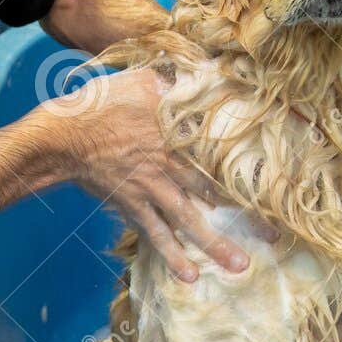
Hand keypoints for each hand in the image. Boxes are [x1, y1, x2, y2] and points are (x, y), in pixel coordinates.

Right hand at [36, 67, 269, 281]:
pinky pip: (157, 234)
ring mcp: (154, 187)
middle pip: (215, 191)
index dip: (250, 170)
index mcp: (179, 132)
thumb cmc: (100, 103)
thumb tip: (202, 64)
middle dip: (245, 214)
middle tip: (274, 237)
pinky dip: (173, 256)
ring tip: (239, 265)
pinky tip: (190, 276)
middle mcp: (172, 162)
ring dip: (215, 243)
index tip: (278, 188)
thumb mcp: (141, 79)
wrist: (63, 135)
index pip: (223, 153)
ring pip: (190, 219)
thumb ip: (173, 77)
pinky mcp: (134, 204)